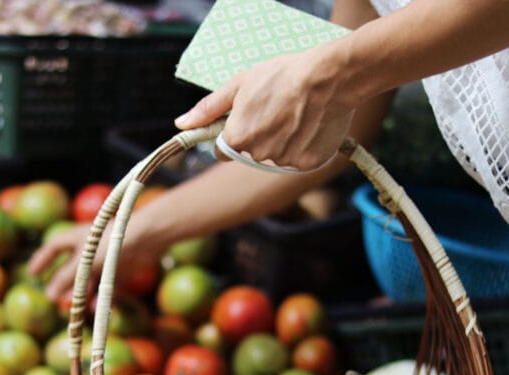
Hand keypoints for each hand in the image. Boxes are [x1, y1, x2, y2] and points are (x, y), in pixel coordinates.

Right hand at [26, 219, 160, 303]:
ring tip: (75, 308)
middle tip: (54, 300)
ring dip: (81, 294)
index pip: (52, 248)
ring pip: (89, 280)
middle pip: (71, 269)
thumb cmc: (109, 243)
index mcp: (76, 238)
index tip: (31, 274)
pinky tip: (96, 309)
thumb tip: (49, 295)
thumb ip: (66, 278)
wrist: (146, 238)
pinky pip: (107, 287)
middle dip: (62, 284)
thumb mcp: (82, 261)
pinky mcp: (120, 271)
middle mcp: (89, 249)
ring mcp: (105, 260)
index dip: (42, 260)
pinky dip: (101, 298)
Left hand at [174, 45, 354, 170]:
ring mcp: (284, 161)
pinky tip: (310, 124)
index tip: (248, 119)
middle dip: (260, 136)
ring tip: (296, 114)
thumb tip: (181, 124)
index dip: (234, 134)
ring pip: (276, 156)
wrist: (327, 77)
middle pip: (251, 153)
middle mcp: (258, 155)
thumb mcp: (238, 85)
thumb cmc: (281, 76)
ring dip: (283, 141)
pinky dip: (303, 146)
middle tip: (277, 110)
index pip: (224, 151)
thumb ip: (208, 109)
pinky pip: (299, 159)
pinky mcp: (307, 164)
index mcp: (237, 138)